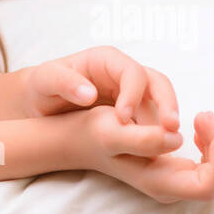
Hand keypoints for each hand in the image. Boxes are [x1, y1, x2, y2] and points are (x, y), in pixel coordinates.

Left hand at [23, 46, 180, 131]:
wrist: (42, 102)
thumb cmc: (44, 86)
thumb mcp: (46, 80)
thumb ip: (64, 82)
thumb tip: (89, 93)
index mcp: (106, 60)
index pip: (132, 72)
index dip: (133, 94)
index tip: (123, 118)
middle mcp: (124, 74)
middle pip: (157, 83)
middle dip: (167, 104)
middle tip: (171, 130)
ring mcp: (132, 93)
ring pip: (160, 103)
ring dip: (167, 122)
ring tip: (169, 145)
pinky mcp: (134, 112)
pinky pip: (152, 121)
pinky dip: (158, 134)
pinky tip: (156, 152)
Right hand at [80, 105, 213, 203]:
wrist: (81, 139)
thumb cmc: (95, 133)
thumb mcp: (113, 131)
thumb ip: (144, 140)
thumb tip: (178, 140)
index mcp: (160, 183)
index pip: (208, 185)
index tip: (209, 125)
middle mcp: (171, 187)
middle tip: (203, 115)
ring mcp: (175, 179)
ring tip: (201, 116)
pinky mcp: (175, 167)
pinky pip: (209, 163)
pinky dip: (210, 142)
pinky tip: (195, 125)